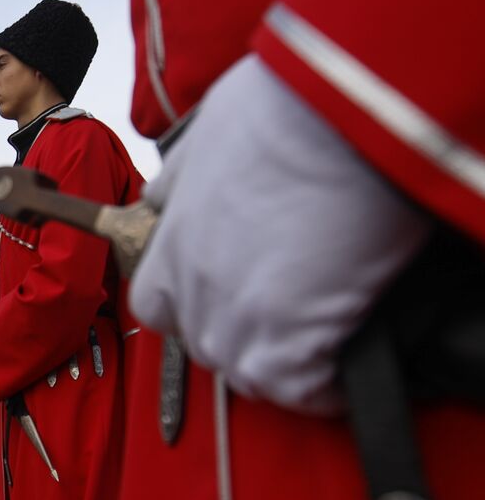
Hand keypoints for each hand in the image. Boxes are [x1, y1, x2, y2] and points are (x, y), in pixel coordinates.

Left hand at [131, 55, 429, 412]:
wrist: (338, 113)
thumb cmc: (283, 107)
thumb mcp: (207, 133)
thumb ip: (182, 176)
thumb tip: (167, 195)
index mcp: (172, 236)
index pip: (153, 302)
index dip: (189, 306)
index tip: (226, 298)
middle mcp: (192, 284)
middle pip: (200, 341)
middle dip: (238, 335)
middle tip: (288, 318)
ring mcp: (236, 318)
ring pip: (245, 372)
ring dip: (281, 364)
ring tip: (322, 343)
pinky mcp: (288, 344)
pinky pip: (298, 393)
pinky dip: (323, 390)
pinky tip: (346, 368)